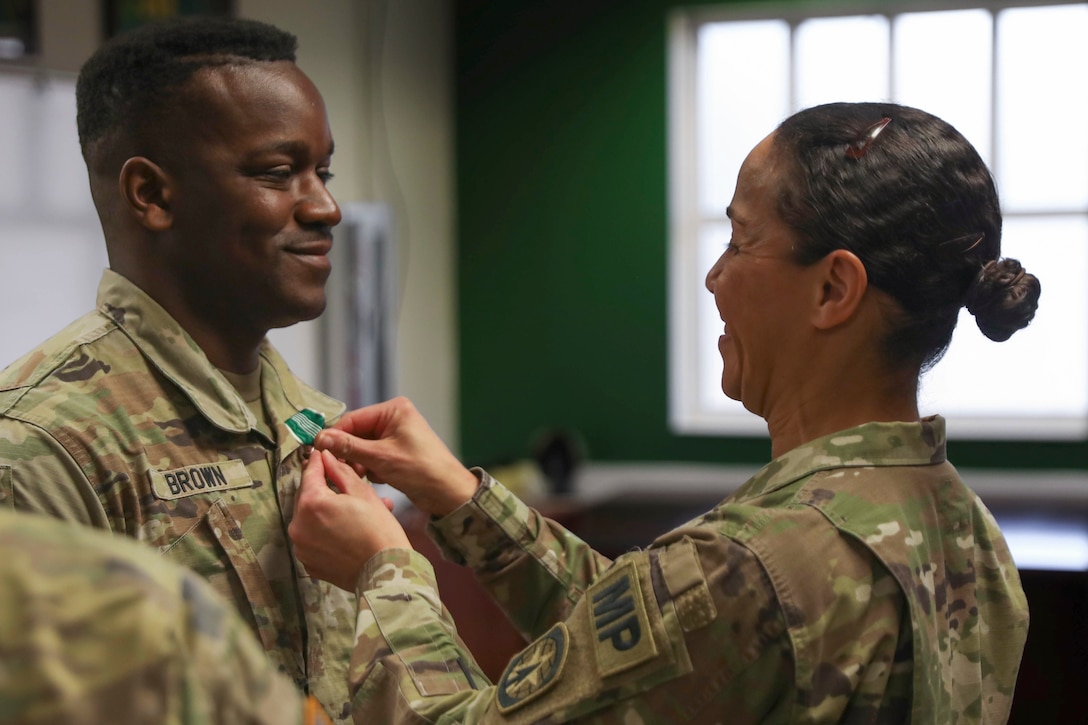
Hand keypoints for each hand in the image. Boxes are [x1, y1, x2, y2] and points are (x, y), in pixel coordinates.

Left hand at [288, 449, 411, 591]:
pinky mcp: (307, 562)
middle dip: (324, 489)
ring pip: (309, 518)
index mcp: (311, 504)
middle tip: (343, 484)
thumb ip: (340, 472)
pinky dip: (324, 531)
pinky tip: (345, 530)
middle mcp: (298, 525)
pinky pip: (312, 538)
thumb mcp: (363, 494)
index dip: (319, 462)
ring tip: (351, 510)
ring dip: (326, 511)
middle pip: (306, 496)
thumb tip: (327, 457)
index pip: (310, 474)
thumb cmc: (379, 531)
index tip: (323, 454)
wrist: (386, 572)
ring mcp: (301, 547)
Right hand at [313, 396, 479, 516]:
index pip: (353, 420)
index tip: (318, 451)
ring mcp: (395, 436)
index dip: (335, 436)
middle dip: (351, 453)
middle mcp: (394, 419)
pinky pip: (372, 458)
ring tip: (368, 475)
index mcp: (394, 410)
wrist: (448, 493)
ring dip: (361, 463)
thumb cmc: (422, 469)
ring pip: (362, 448)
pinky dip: (372, 469)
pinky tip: (380, 478)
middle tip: (343, 468)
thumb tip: (321, 439)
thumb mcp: (381, 457)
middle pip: (356, 434)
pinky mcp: (396, 453)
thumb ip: (349, 447)